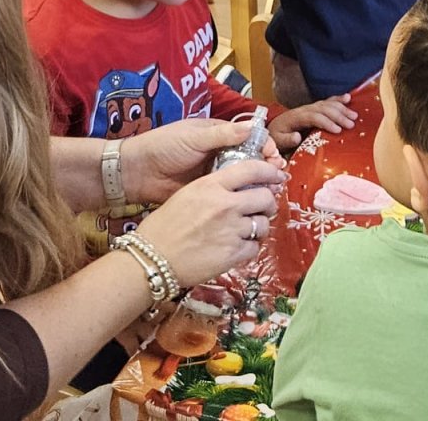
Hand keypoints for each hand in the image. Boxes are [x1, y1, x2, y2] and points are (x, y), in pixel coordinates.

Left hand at [122, 117, 285, 203]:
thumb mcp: (193, 138)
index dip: (264, 147)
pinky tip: (252, 206)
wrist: (136, 172)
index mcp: (217, 135)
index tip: (274, 158)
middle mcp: (219, 153)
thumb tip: (253, 127)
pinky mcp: (207, 193)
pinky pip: (229, 195)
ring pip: (241, 179)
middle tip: (278, 179)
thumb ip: (222, 135)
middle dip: (265, 168)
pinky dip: (241, 199)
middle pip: (249, 160)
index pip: (248, 138)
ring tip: (270, 194)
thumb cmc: (163, 146)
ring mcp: (214, 175)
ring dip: (256, 185)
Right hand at [133, 158, 285, 288]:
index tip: (276, 175)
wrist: (151, 258)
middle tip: (261, 208)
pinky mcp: (232, 254)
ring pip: (263, 224)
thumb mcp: (188, 194)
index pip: (251, 169)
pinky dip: (249, 248)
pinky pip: (255, 248)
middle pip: (265, 197)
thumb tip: (241, 187)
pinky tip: (237, 247)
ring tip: (246, 231)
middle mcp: (224, 205)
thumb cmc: (164, 226)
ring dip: (259, 227)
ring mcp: (230, 230)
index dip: (269, 171)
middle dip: (267, 203)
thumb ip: (215, 187)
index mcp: (211, 185)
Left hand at [268, 95, 357, 148]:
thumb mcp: (278, 140)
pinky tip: (348, 98)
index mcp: (296, 117)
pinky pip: (327, 101)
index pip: (314, 117)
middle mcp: (305, 109)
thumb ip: (287, 139)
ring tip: (354, 116)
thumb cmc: (277, 136)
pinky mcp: (314, 108)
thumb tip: (297, 136)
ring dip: (342, 109)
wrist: (273, 128)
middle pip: (324, 109)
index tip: (338, 130)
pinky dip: (338, 99)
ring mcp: (310, 107)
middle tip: (351, 124)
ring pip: (327, 104)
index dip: (326, 122)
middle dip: (338, 115)